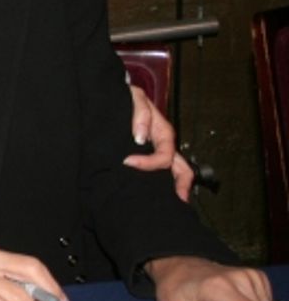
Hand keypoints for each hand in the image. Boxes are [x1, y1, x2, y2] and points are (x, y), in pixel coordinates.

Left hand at [122, 85, 193, 200]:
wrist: (118, 97)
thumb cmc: (128, 97)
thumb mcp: (134, 98)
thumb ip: (140, 114)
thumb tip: (141, 137)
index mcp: (163, 132)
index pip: (164, 155)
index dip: (149, 163)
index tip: (128, 163)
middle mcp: (164, 144)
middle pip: (181, 168)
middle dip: (182, 185)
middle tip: (177, 201)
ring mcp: (158, 150)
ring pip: (174, 171)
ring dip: (173, 186)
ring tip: (170, 204)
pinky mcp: (148, 154)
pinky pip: (160, 171)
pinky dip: (160, 182)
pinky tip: (154, 193)